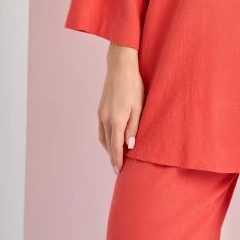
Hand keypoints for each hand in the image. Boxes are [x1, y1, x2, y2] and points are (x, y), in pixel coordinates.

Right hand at [97, 43, 144, 174]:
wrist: (120, 68)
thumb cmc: (134, 86)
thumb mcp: (139, 107)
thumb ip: (134, 128)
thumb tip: (130, 146)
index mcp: (116, 120)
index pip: (116, 147)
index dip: (117, 160)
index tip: (119, 171)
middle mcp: (105, 119)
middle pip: (108, 144)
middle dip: (112, 157)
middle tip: (118, 168)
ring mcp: (101, 114)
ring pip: (103, 138)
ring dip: (109, 148)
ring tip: (116, 156)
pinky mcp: (100, 109)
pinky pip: (101, 129)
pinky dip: (106, 138)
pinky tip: (112, 139)